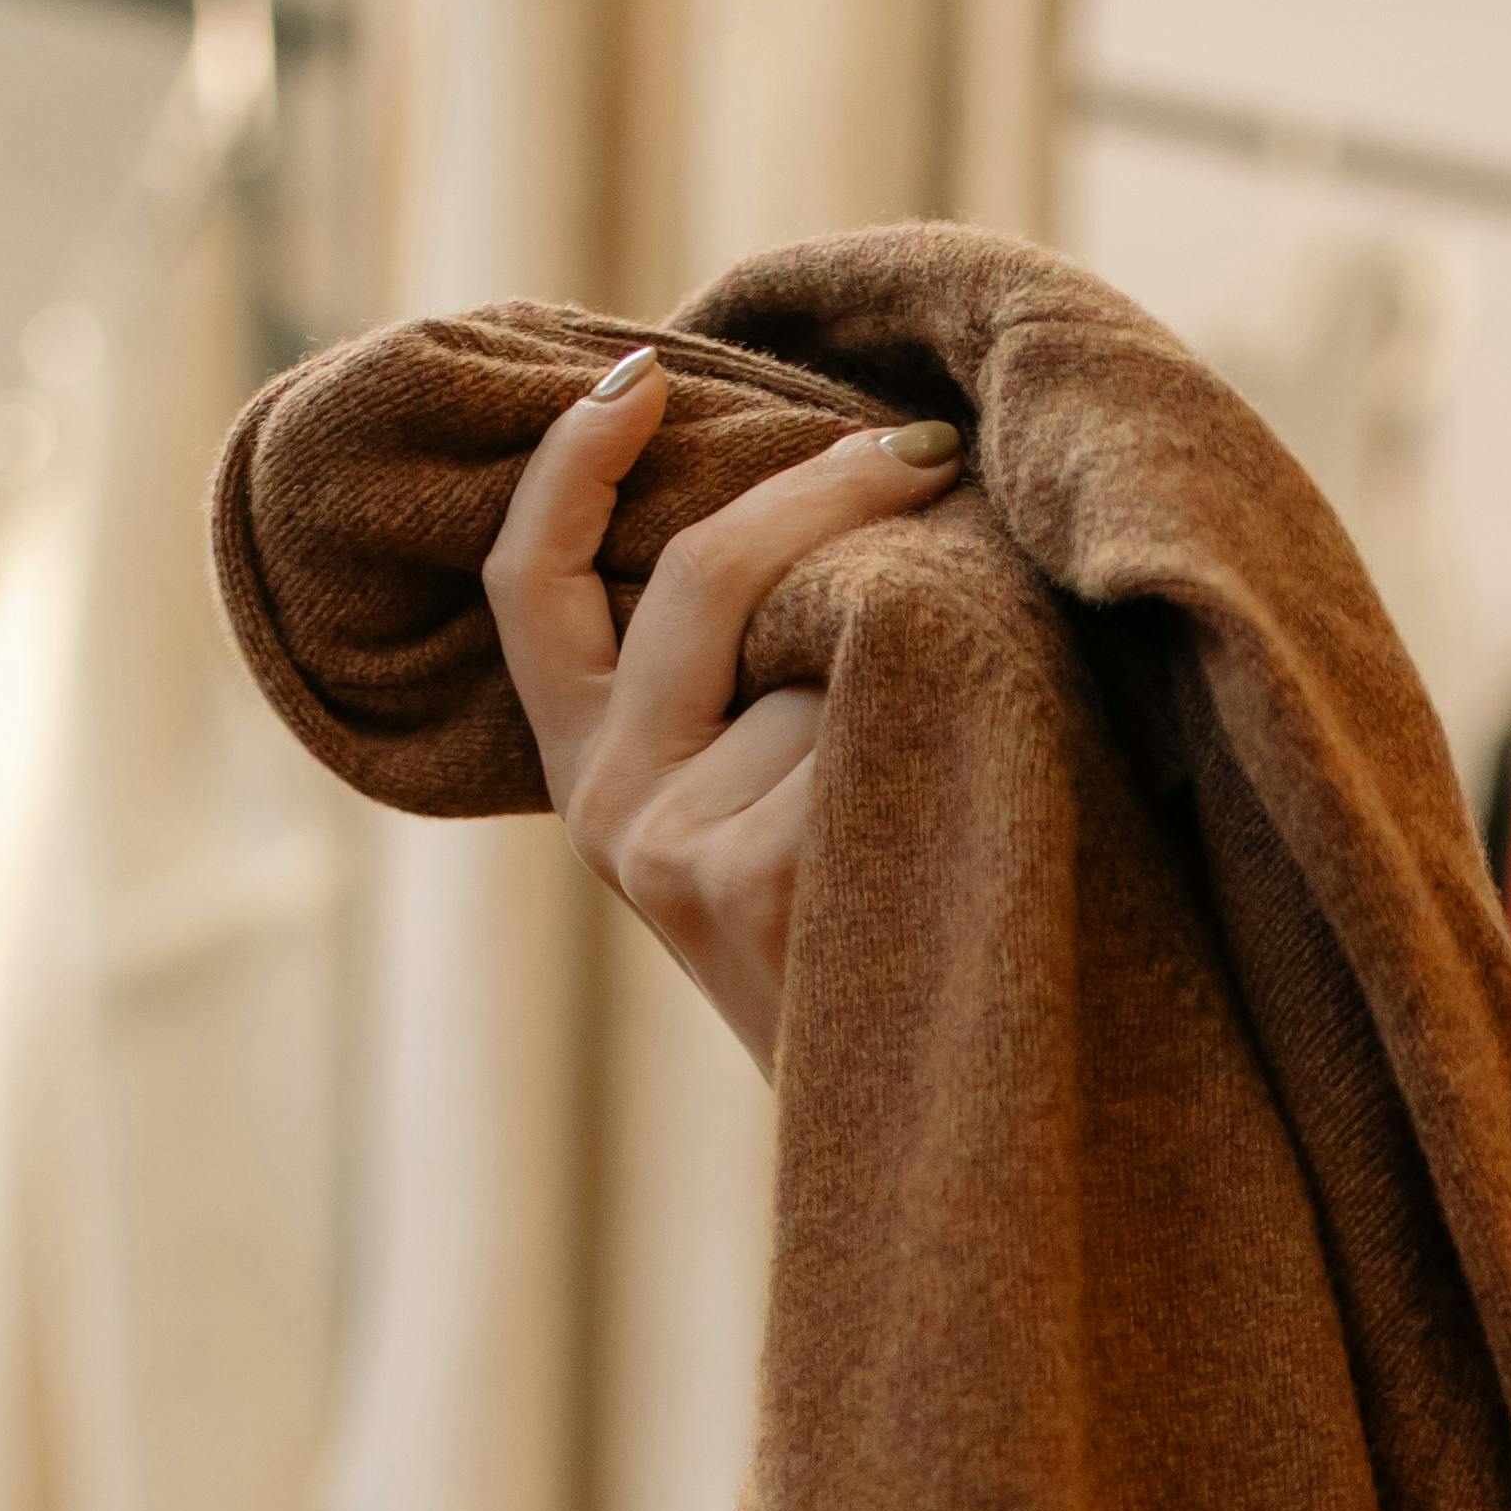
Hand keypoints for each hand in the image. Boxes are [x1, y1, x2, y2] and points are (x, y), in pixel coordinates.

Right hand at [485, 346, 966, 1073]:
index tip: (645, 378)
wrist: (915, 1132)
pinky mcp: (754, 878)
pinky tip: (966, 835)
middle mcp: (609, 809)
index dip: (571, 466)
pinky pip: (873, 733)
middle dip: (828, 488)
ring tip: (978, 759)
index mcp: (593, 774)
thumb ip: (754, 682)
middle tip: (926, 450)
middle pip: (708, 573)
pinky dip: (944, 750)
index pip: (532, 586)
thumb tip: (845, 479)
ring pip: (824, 659)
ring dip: (923, 673)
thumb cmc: (870, 939)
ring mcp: (672, 850)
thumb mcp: (771, 806)